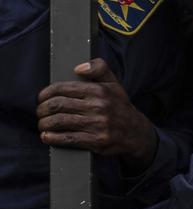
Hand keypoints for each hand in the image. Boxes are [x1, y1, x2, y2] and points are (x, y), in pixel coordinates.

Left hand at [36, 58, 157, 167]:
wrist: (136, 132)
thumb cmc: (119, 106)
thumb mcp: (114, 83)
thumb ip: (99, 68)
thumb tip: (79, 67)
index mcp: (100, 91)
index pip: (63, 88)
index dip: (46, 93)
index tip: (42, 97)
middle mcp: (99, 107)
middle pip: (57, 105)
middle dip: (42, 109)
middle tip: (40, 111)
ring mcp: (98, 125)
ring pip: (59, 122)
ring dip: (44, 124)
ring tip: (43, 124)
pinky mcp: (96, 141)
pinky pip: (67, 139)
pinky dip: (52, 138)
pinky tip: (47, 136)